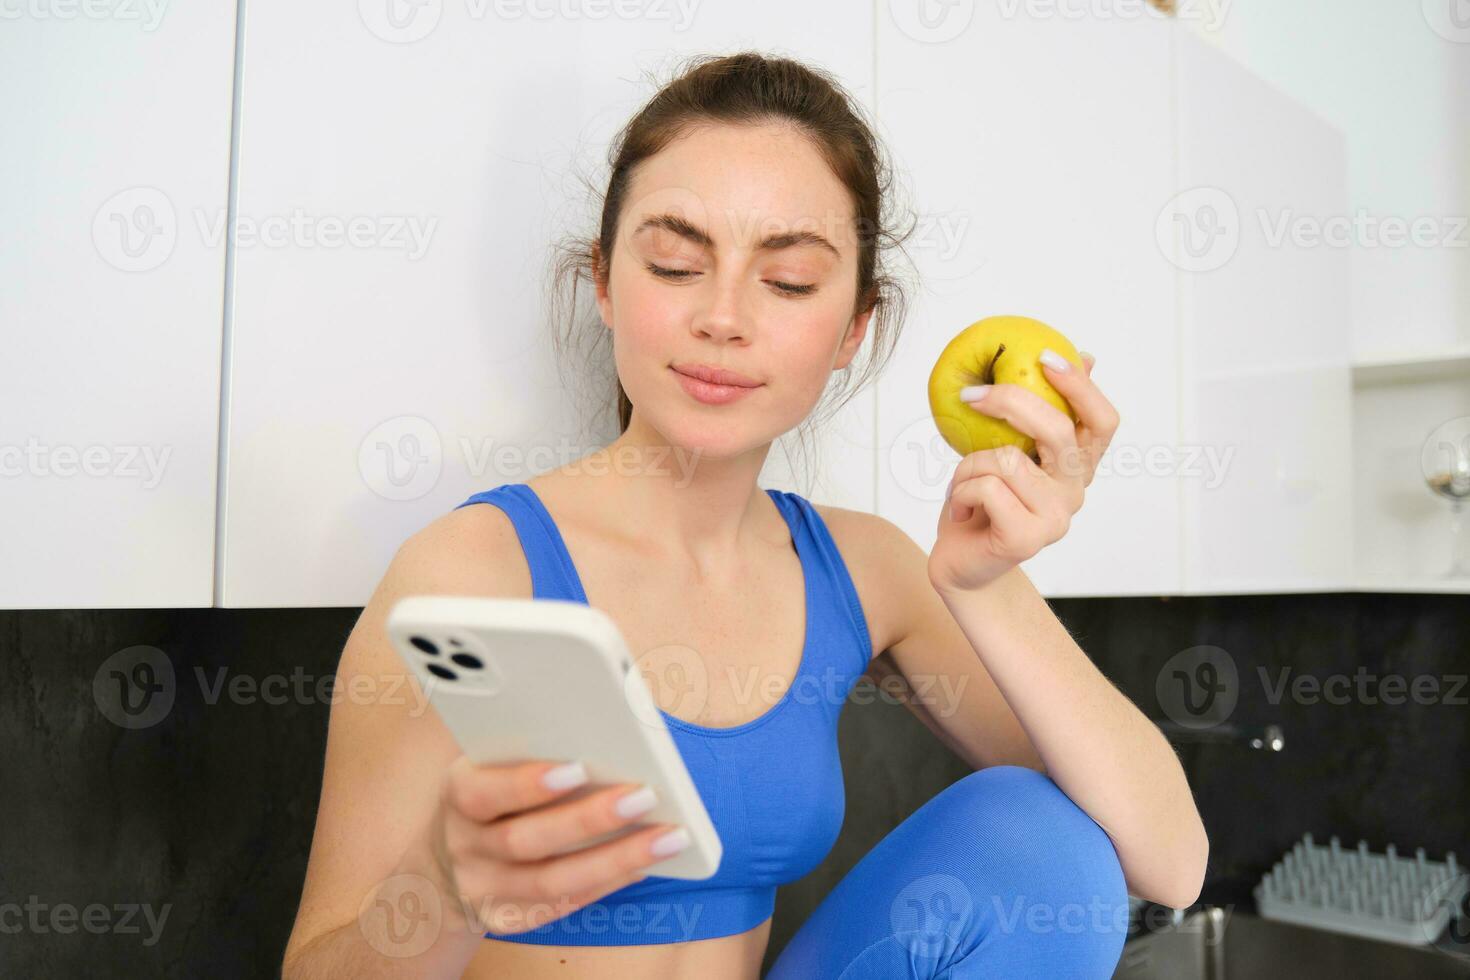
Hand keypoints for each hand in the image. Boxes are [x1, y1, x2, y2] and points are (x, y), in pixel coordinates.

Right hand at [419, 757, 686, 935]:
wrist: (451, 851)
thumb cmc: (496, 785)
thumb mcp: (496, 760)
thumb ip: (533, 746)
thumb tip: (609, 732)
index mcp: (458, 793)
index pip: (484, 793)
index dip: (527, 784)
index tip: (577, 767)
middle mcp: (464, 846)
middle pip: (525, 841)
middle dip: (589, 820)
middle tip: (644, 796)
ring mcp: (482, 888)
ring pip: (551, 882)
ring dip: (615, 858)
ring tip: (668, 837)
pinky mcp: (505, 917)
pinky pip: (560, 906)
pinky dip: (606, 883)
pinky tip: (644, 863)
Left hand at [927, 352, 1118, 595]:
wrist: (962, 566)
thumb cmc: (982, 503)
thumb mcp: (1004, 450)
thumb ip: (1034, 415)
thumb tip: (1084, 355)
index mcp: (1078, 466)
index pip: (1102, 421)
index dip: (1081, 386)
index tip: (1047, 356)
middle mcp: (1076, 492)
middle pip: (1058, 430)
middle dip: (1011, 402)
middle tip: (972, 395)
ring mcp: (1056, 518)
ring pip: (1007, 460)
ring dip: (968, 465)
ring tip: (962, 487)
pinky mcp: (1027, 538)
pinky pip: (986, 488)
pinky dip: (960, 492)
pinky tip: (960, 513)